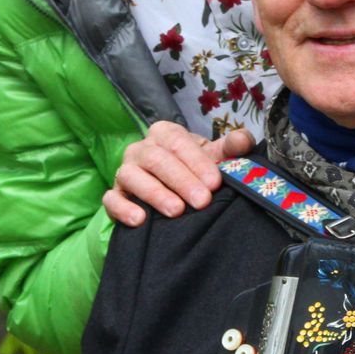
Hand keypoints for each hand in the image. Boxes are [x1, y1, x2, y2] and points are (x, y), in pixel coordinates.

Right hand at [104, 122, 254, 225]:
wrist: (172, 192)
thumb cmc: (194, 170)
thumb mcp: (212, 157)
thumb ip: (229, 148)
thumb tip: (243, 140)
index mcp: (164, 133)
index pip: (178, 142)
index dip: (197, 162)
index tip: (215, 183)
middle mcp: (140, 149)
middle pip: (157, 159)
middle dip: (181, 180)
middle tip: (202, 201)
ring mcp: (124, 171)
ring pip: (132, 176)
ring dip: (155, 194)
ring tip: (176, 211)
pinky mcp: (114, 195)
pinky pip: (111, 200)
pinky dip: (123, 209)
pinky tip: (140, 220)